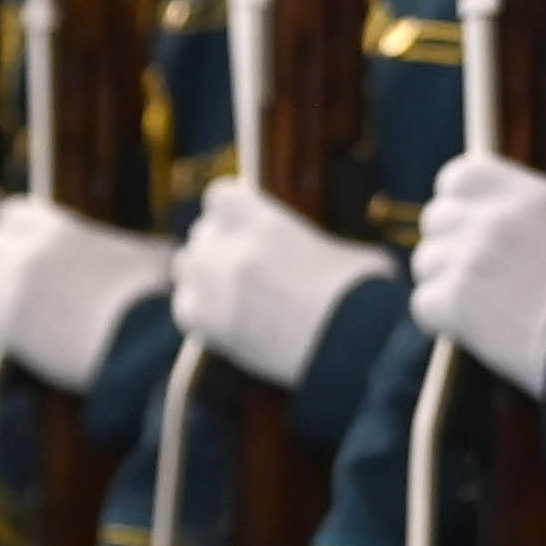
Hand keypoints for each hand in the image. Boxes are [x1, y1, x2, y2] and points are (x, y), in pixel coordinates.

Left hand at [0, 195, 173, 391]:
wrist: (138, 342)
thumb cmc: (153, 298)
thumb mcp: (147, 254)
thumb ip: (130, 246)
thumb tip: (166, 254)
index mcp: (57, 226)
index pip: (11, 215)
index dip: (19, 232)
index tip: (32, 250)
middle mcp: (27, 250)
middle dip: (2, 258)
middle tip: (25, 281)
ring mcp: (11, 285)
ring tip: (21, 305)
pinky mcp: (5, 322)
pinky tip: (17, 326)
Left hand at [176, 177, 395, 385]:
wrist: (351, 349)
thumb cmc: (361, 297)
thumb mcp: (348, 253)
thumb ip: (315, 244)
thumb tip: (313, 253)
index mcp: (265, 222)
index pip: (219, 196)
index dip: (231, 209)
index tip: (245, 223)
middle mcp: (231, 249)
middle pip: (202, 232)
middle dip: (219, 244)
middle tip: (245, 265)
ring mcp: (214, 288)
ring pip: (186, 265)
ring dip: (204, 273)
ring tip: (232, 290)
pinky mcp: (208, 327)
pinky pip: (184, 306)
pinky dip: (199, 309)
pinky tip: (227, 319)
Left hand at [412, 153, 545, 394]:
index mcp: (531, 196)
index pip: (462, 174)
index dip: (461, 198)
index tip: (473, 220)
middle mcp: (493, 220)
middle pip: (437, 218)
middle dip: (449, 243)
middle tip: (472, 270)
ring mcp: (470, 260)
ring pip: (427, 263)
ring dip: (443, 282)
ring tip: (471, 304)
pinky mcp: (455, 303)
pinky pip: (424, 304)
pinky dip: (440, 319)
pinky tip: (465, 329)